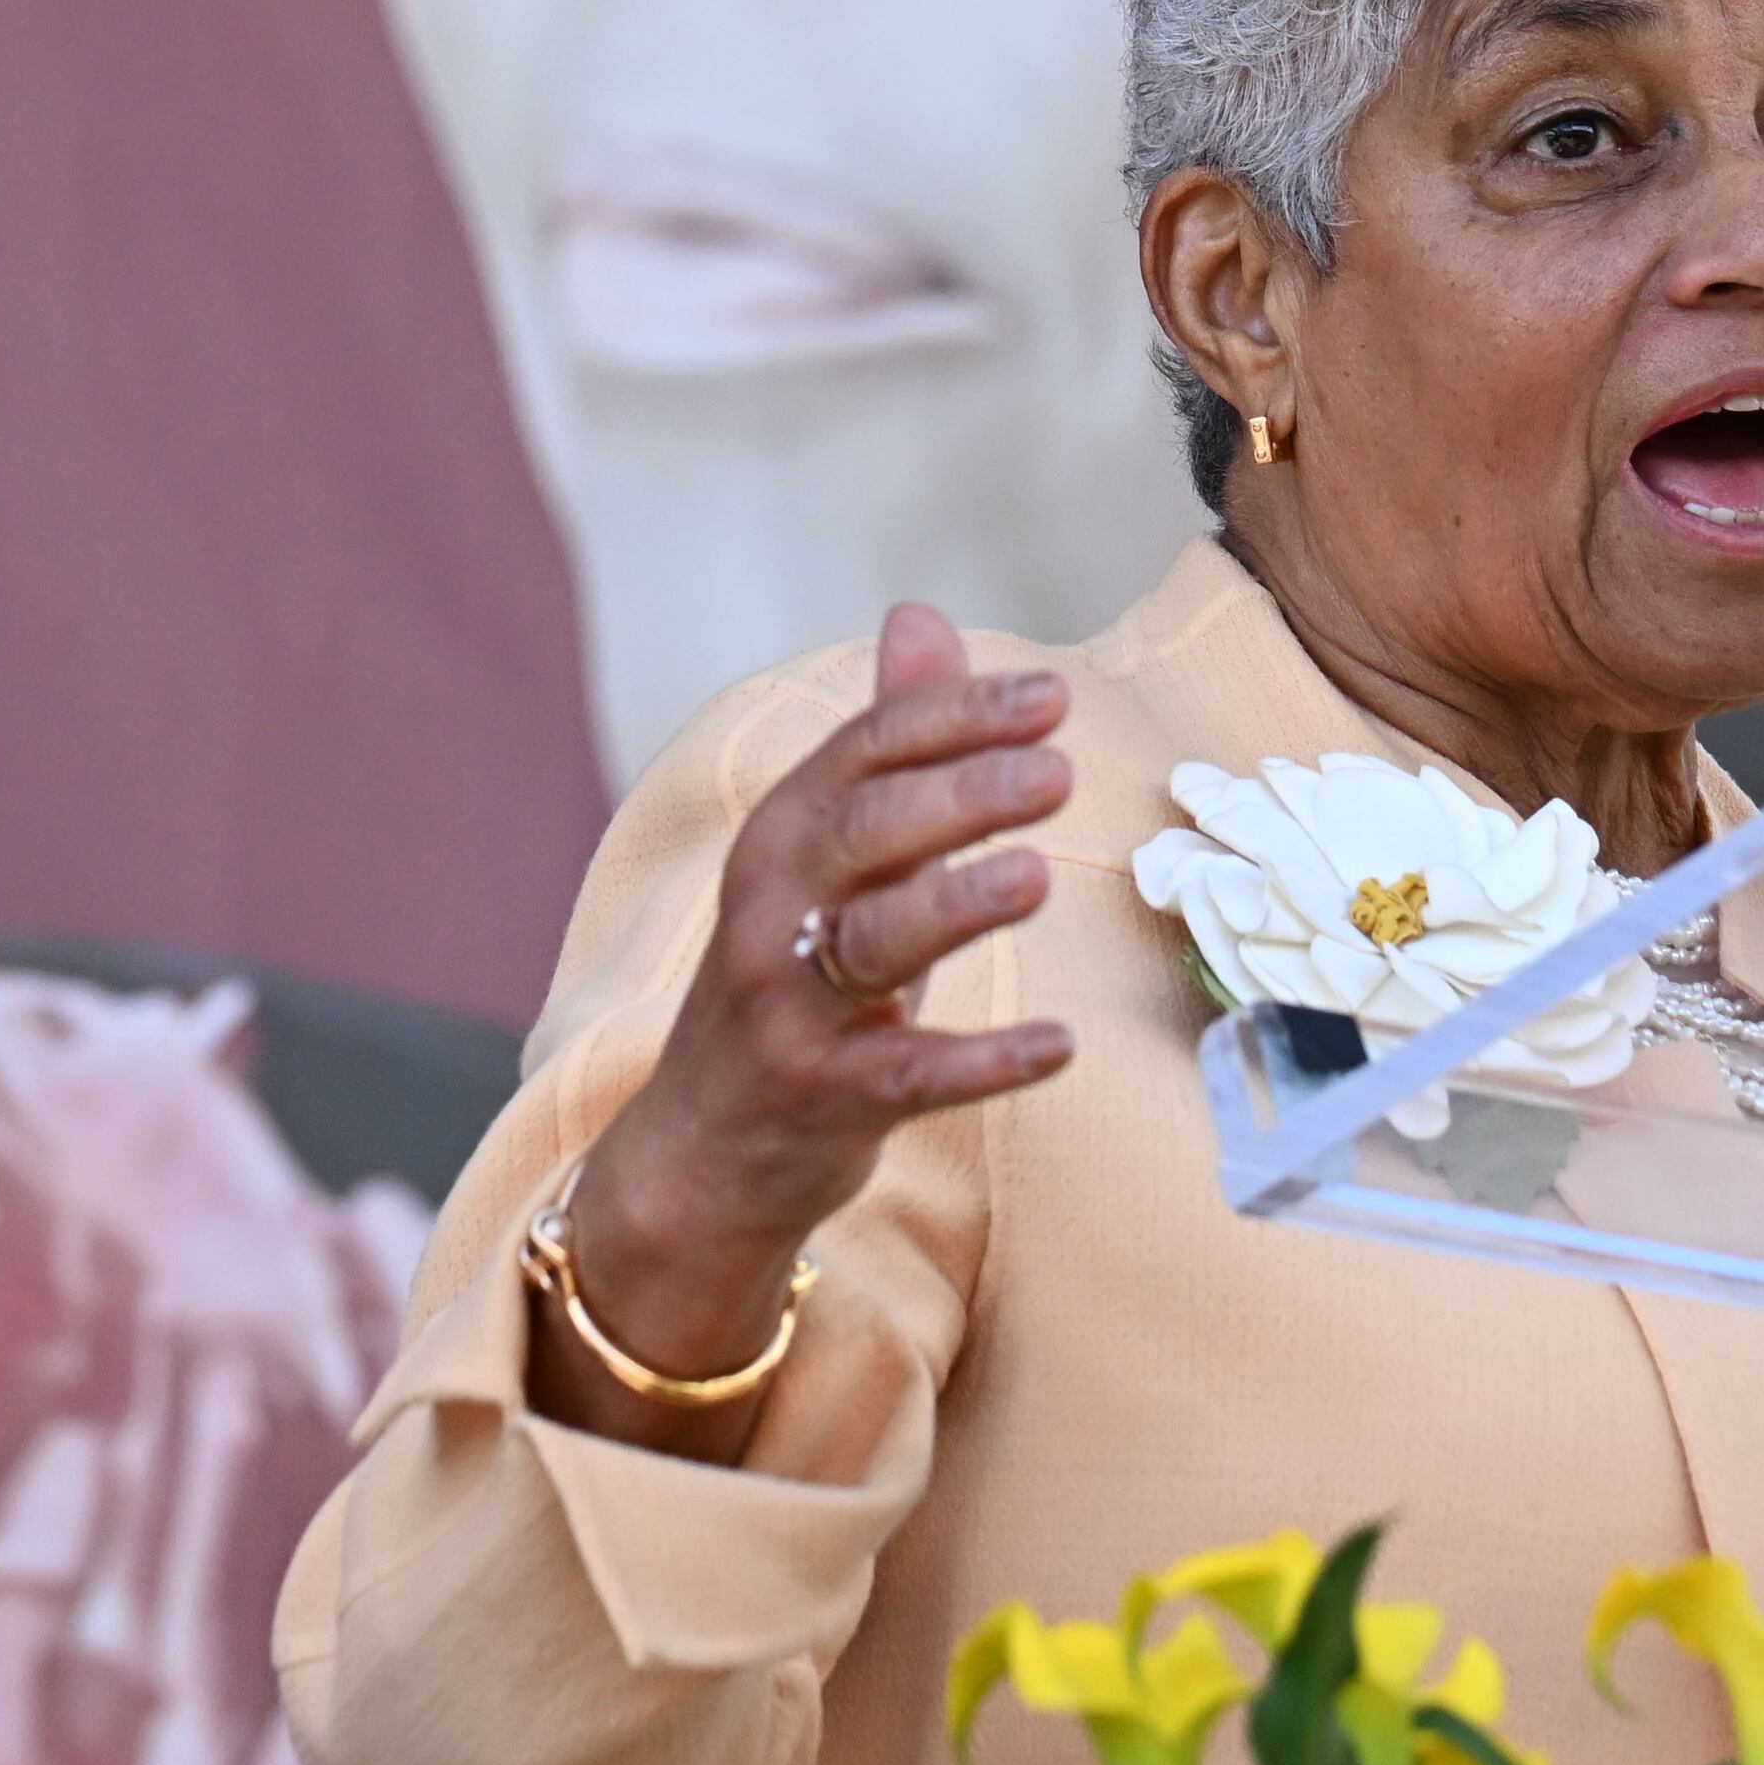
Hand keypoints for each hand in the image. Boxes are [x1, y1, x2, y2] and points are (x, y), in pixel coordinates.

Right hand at [530, 603, 1076, 1455]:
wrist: (704, 1149)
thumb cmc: (793, 978)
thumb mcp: (833, 857)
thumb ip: (888, 744)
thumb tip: (920, 615)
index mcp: (783, 836)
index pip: (866, 751)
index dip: (954, 717)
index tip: (1050, 697)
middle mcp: (772, 910)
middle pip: (865, 832)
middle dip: (959, 795)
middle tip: (1059, 772)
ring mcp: (789, 1007)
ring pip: (872, 943)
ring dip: (954, 907)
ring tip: (1037, 879)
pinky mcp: (821, 1095)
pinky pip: (907, 1073)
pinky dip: (982, 1063)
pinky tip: (1059, 1046)